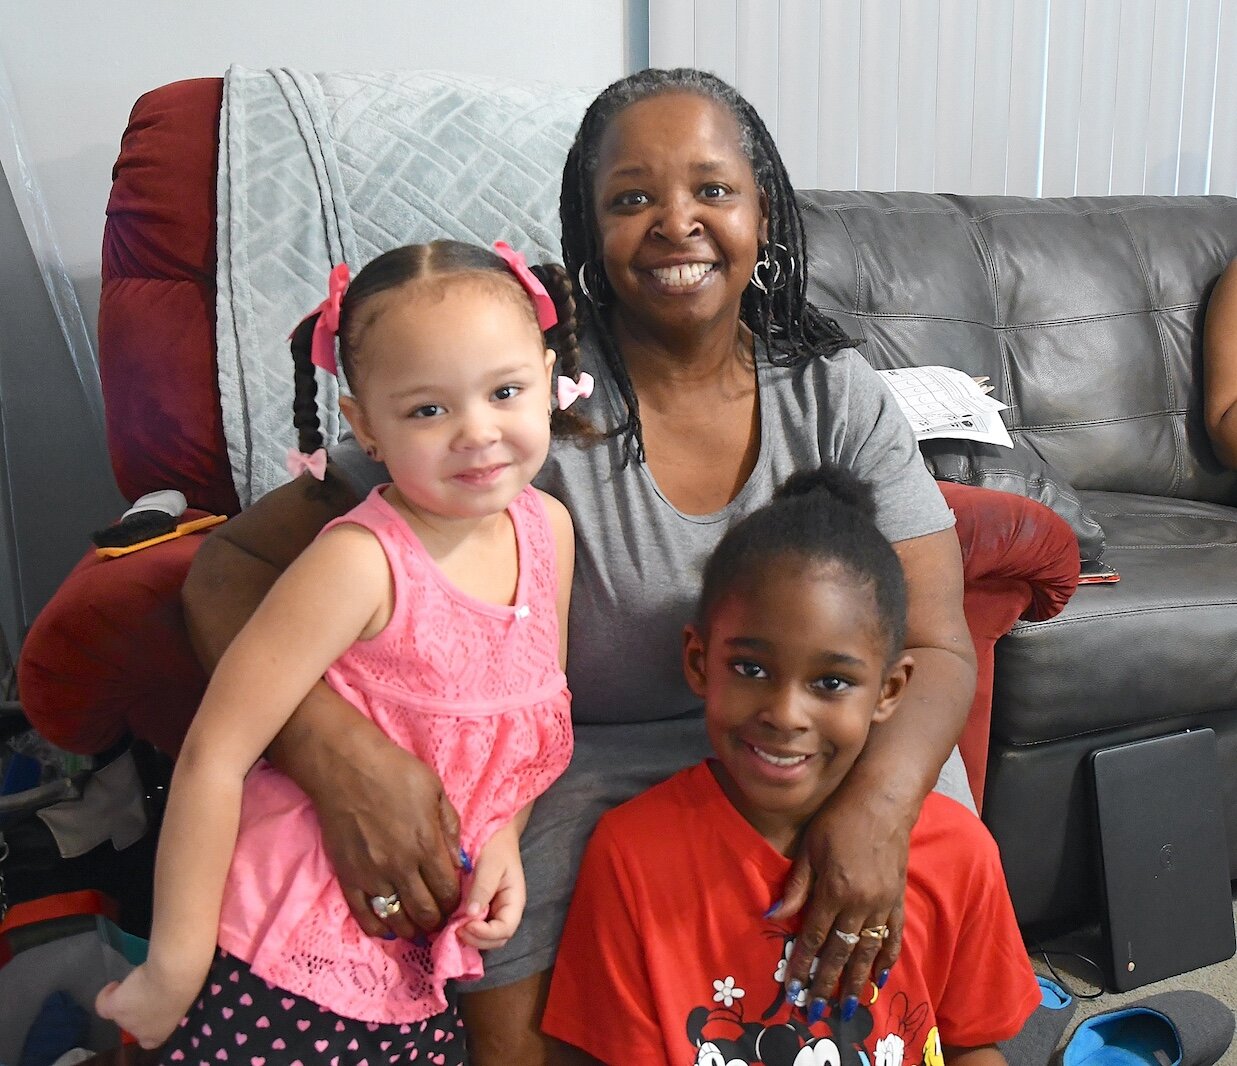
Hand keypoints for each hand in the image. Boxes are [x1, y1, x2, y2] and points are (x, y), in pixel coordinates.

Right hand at [96, 963, 198, 1049]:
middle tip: (149, 990)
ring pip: (121, 1011)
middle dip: (141, 1007)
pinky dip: (106, 994)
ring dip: (128, 998)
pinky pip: (102, 1005)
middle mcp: (142, 1032)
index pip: (149, 1039)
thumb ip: (175, 1005)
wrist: (176, 976)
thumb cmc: (188, 984)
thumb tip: (174, 997)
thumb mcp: (185, 1000)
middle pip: (135, 1022)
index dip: (150, 1025)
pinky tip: (115, 984)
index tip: (154, 1009)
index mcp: (163, 1033)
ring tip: (139, 981)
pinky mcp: (115, 1007)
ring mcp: (126, 1021)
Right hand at [308, 724, 462, 940]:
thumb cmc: (394, 771)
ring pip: (397, 919)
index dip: (455, 902)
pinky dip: (378, 928)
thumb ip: (450, 828)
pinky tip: (388, 929)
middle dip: (437, 920)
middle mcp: (400, 866)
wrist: (345, 767)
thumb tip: (459, 862)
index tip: (455, 902)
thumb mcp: (435, 790)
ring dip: (411, 929)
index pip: (447, 890)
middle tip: (440, 919)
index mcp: (426, 844)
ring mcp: (371, 875)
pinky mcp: (347, 876)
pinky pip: (363, 914)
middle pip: (425, 911)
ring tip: (418, 928)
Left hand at [457, 821, 526, 951]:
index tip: (466, 925)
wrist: (493, 834)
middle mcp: (505, 912)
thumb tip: (471, 915)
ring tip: (452, 927)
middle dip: (477, 940)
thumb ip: (483, 888)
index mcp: (514, 902)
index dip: (486, 934)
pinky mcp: (480, 910)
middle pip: (496, 940)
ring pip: (485, 938)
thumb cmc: (495, 847)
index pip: (505, 930)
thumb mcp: (491, 864)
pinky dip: (464, 931)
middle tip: (456, 930)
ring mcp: (493, 913)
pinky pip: (475, 928)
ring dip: (470, 938)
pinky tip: (451, 924)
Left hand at [772, 791, 910, 1022]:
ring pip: (867, 951)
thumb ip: (796, 886)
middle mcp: (860, 903)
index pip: (813, 937)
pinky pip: (893, 935)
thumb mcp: (809, 848)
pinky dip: (887, 958)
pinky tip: (880, 976)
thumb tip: (772, 916)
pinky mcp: (898, 898)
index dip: (802, 965)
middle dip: (826, 983)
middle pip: (840, 952)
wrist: (883, 801)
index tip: (793, 988)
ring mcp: (883, 903)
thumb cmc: (839, 818)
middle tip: (817, 1010)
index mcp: (834, 890)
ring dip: (857, 981)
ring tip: (849, 1008)